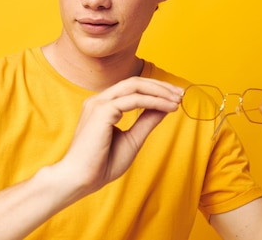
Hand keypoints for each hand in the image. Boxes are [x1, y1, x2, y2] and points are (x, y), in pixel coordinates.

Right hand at [56, 77, 182, 196]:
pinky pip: (133, 100)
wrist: (80, 179)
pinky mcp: (101, 111)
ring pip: (134, 86)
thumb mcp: (132, 140)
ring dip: (159, 91)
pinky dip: (154, 101)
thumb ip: (146, 122)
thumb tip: (164, 107)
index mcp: (102, 106)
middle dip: (160, 86)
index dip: (155, 90)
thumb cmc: (101, 164)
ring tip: (177, 100)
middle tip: (181, 94)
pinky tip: (168, 107)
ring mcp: (98, 104)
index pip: (131, 89)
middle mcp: (99, 100)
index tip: (175, 98)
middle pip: (134, 82)